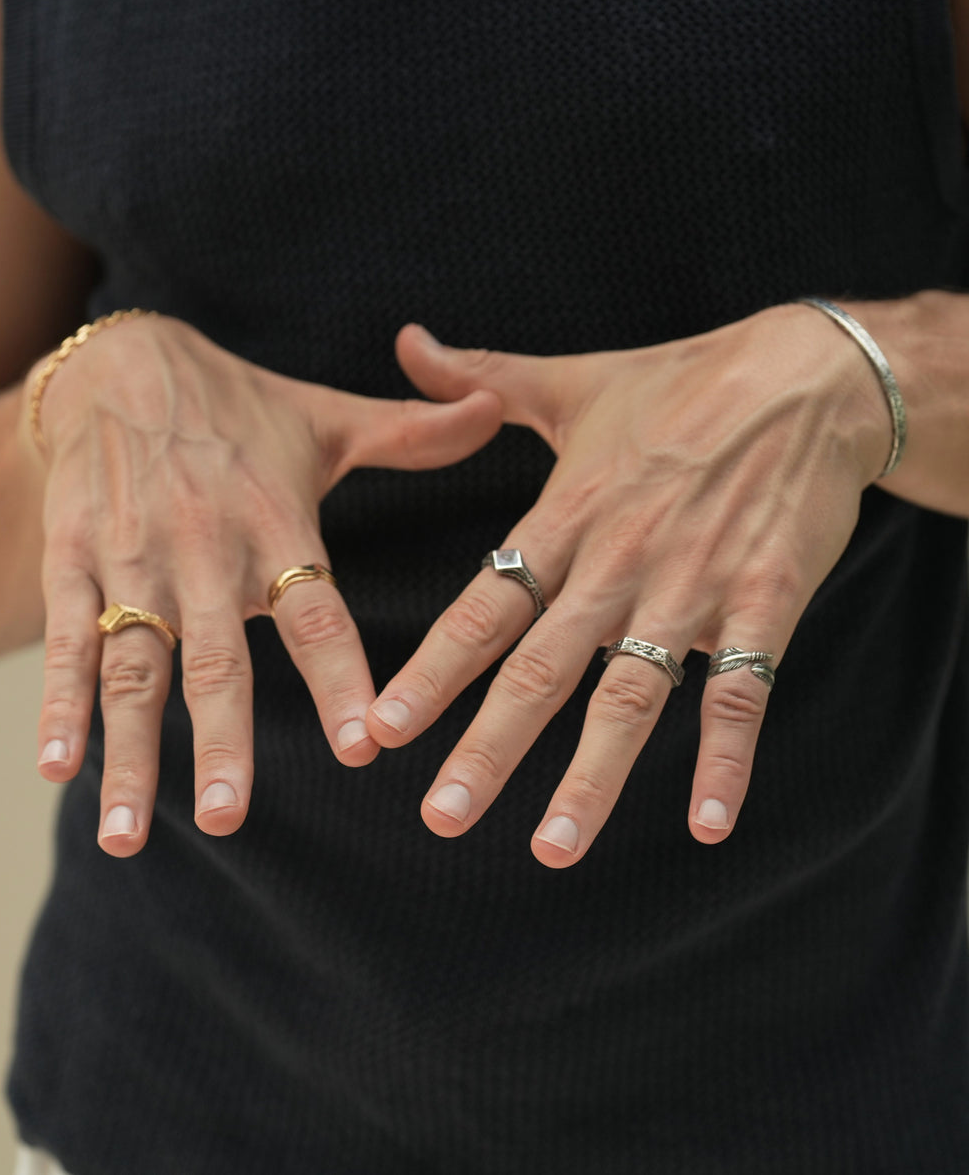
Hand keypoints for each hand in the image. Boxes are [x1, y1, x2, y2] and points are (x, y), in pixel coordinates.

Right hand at [25, 313, 500, 855]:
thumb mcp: (327, 417)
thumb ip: (413, 434)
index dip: (337, 676)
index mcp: (276, 522)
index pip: (315, 610)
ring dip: (131, 749)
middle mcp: (205, 549)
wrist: (121, 363)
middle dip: (221, 740)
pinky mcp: (74, 560)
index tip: (362, 746)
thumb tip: (492, 412)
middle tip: (227, 817)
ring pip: (134, 664)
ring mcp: (134, 559)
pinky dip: (59, 704)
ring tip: (128, 835)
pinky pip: (67, 639)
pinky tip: (58, 769)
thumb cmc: (242, 406)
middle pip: (218, 656)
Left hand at [366, 305, 891, 864]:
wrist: (806, 377)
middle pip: (541, 670)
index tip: (383, 729)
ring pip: (632, 696)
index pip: (483, 608)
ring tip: (552, 847)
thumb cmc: (681, 383)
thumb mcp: (573, 380)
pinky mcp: (764, 602)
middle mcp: (617, 563)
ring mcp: (692, 587)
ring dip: (593, 776)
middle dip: (488, 747)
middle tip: (442, 816)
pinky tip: (710, 822)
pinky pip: (742, 691)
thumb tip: (408, 342)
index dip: (431, 672)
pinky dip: (726, 756)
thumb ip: (482, 377)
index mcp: (565, 518)